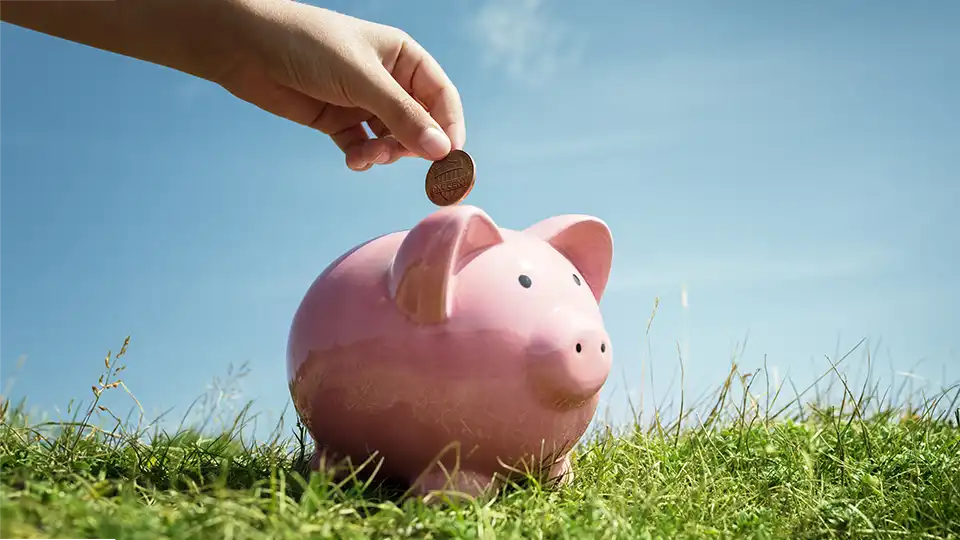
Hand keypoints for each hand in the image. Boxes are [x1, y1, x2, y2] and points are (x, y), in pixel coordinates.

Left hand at [217, 1, 465, 170]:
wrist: (246, 47)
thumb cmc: (308, 46)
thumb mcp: (361, 80)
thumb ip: (403, 116)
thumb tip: (443, 151)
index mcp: (403, 57)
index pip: (442, 98)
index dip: (449, 128)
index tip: (449, 158)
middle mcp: (388, 80)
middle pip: (420, 124)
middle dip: (411, 145)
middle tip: (396, 158)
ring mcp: (362, 101)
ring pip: (392, 140)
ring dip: (384, 154)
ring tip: (364, 157)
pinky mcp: (338, 120)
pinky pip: (364, 147)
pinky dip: (363, 157)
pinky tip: (353, 161)